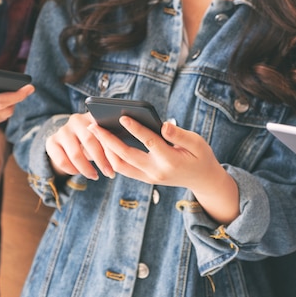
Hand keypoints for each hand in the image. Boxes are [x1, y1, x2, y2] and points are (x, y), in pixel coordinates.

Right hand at [45, 112, 112, 179]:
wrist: (71, 139)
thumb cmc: (96, 139)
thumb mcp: (104, 137)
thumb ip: (112, 139)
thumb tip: (124, 152)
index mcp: (93, 116)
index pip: (103, 130)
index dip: (110, 148)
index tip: (117, 164)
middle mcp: (76, 120)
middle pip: (89, 141)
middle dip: (101, 160)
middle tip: (109, 174)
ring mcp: (62, 130)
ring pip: (75, 154)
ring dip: (86, 168)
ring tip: (95, 176)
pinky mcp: (51, 141)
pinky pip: (61, 160)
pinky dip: (71, 170)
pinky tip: (79, 173)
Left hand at [87, 116, 238, 223]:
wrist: (202, 180)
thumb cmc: (200, 156)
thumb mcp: (198, 143)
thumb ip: (180, 134)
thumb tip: (163, 125)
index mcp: (170, 160)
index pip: (149, 142)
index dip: (135, 129)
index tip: (122, 116)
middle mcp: (156, 171)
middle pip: (126, 156)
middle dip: (107, 140)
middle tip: (93, 125)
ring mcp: (149, 177)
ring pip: (120, 165)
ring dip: (105, 150)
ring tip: (95, 133)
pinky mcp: (145, 178)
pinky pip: (124, 169)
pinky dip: (111, 157)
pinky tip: (104, 143)